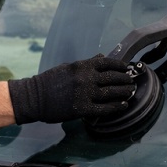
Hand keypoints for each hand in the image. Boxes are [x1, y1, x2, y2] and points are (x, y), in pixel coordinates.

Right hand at [8, 55, 136, 123]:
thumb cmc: (49, 81)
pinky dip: (116, 107)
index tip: (126, 68)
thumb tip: (101, 58)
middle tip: (131, 81)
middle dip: (124, 79)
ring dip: (124, 92)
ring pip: (111, 93)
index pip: (107, 63)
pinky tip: (123, 105)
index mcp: (82, 66)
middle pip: (112, 78)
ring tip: (130, 92)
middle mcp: (86, 78)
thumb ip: (86, 64)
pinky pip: (104, 108)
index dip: (119, 65)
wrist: (34, 98)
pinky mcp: (83, 109)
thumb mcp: (68, 67)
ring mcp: (85, 94)